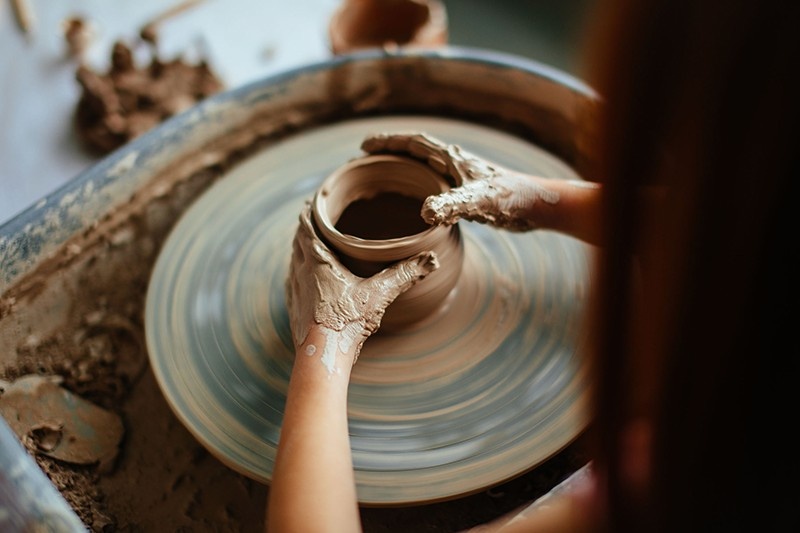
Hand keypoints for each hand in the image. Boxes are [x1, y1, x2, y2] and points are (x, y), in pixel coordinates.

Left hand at [285, 202, 438, 364]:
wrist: (323, 355)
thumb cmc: (347, 322)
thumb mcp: (379, 295)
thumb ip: (404, 275)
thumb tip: (431, 260)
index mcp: (318, 262)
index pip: (307, 229)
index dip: (308, 214)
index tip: (311, 202)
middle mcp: (301, 273)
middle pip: (298, 243)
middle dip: (304, 230)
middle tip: (311, 220)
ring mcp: (295, 292)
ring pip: (293, 263)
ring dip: (299, 252)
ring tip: (307, 246)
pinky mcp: (293, 309)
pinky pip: (292, 284)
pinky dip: (297, 275)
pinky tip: (304, 281)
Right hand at [361, 131, 562, 231]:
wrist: (538, 206)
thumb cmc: (512, 199)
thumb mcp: (479, 202)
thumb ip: (453, 204)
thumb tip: (426, 212)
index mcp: (452, 158)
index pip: (413, 143)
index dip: (388, 142)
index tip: (364, 146)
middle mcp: (454, 163)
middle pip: (415, 151)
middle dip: (390, 152)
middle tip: (365, 159)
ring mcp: (461, 177)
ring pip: (424, 167)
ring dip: (403, 167)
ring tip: (383, 176)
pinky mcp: (469, 192)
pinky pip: (435, 184)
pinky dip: (419, 186)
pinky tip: (416, 202)